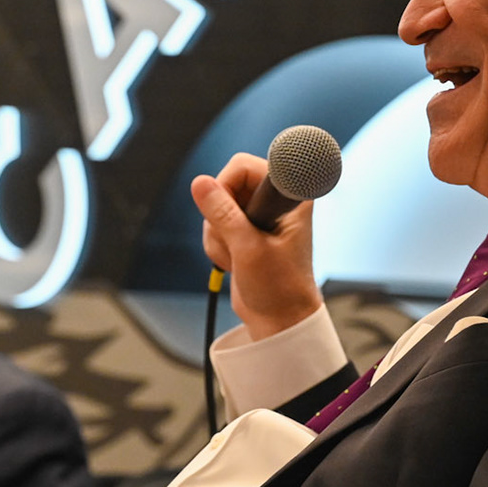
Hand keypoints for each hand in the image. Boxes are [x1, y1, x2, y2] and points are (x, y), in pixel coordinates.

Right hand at [192, 153, 323, 339]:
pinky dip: (216, 244)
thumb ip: (223, 215)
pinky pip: (214, 223)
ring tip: (237, 258)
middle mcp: (273, 199)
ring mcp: (257, 213)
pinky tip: (233, 262)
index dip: (228, 184)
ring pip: (215, 207)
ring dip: (218, 236)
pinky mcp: (245, 228)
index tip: (226, 210)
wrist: (279, 319)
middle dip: (219, 217)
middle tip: (233, 241)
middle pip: (225, 185)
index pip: (245, 168)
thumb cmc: (279, 288)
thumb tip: (200, 184)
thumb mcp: (248, 249)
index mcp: (288, 197)